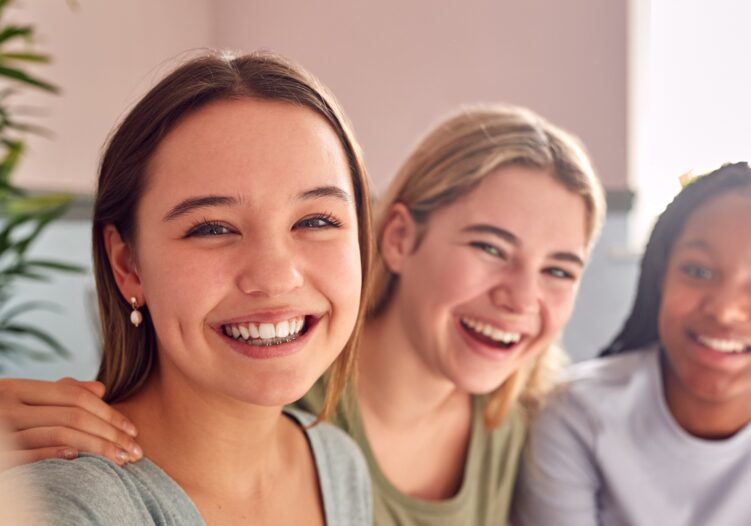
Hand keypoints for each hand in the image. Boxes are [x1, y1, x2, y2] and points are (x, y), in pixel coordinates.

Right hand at [0, 377, 141, 470]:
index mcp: (15, 389)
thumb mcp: (19, 401)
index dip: (107, 411)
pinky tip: (78, 458)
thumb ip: (56, 394)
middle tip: (136, 451)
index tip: (133, 429)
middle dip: (111, 433)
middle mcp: (6, 406)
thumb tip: (99, 388)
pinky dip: (57, 454)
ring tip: (121, 459)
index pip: (73, 396)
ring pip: (60, 434)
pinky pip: (31, 454)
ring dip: (97, 447)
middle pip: (73, 415)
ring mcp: (0, 431)